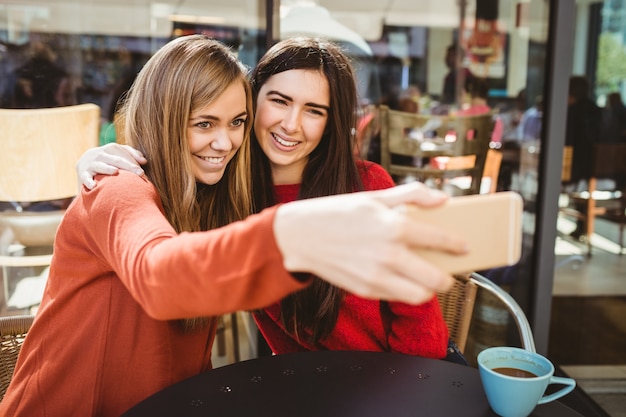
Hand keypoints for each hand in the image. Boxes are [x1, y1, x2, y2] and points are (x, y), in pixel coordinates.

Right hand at [76, 143, 146, 189]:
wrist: (85, 165)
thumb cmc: (108, 162)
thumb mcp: (118, 155)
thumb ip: (131, 155)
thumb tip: (144, 160)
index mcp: (109, 148)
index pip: (122, 152)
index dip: (132, 160)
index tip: (142, 171)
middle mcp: (99, 154)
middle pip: (115, 158)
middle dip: (128, 165)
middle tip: (140, 174)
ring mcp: (90, 163)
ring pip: (99, 165)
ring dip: (107, 168)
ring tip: (115, 172)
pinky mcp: (82, 173)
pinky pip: (85, 177)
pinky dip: (88, 181)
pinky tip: (93, 186)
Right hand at [273, 182, 467, 304]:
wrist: (299, 235)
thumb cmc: (336, 213)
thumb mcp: (374, 197)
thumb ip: (412, 195)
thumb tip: (442, 200)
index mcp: (394, 227)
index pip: (440, 240)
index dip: (457, 245)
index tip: (465, 247)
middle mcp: (389, 255)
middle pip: (436, 278)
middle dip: (447, 277)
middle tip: (447, 272)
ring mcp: (376, 276)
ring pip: (419, 295)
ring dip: (428, 289)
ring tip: (425, 280)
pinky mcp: (365, 290)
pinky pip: (396, 296)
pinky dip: (403, 290)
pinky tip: (398, 278)